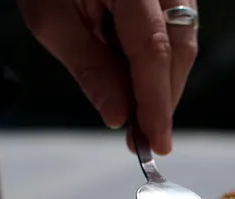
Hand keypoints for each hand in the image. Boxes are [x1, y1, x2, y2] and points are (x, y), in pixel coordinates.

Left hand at [18, 0, 198, 154]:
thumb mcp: (51, 20)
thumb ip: (90, 68)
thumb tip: (119, 117)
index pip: (153, 49)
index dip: (157, 101)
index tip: (157, 142)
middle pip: (179, 49)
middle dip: (162, 98)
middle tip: (144, 138)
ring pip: (183, 42)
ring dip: (163, 84)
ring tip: (139, 116)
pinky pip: (177, 31)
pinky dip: (160, 63)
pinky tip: (140, 84)